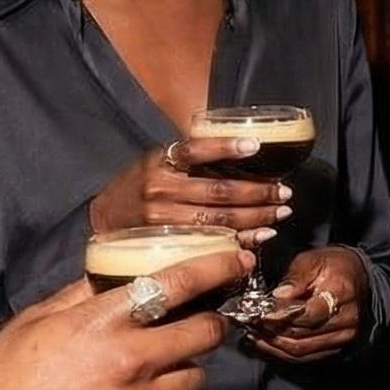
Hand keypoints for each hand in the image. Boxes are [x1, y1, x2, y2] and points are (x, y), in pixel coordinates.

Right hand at [0, 245, 253, 389]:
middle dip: (210, 323)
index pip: (177, 284)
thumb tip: (116, 274)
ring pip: (196, 378)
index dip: (216, 267)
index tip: (237, 262)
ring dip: (187, 367)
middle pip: (206, 334)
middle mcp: (130, 360)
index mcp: (103, 322)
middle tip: (199, 322)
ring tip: (160, 366)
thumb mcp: (39, 317)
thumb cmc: (4, 374)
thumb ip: (84, 293)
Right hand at [89, 136, 291, 243]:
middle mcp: (160, 190)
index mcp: (160, 162)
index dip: (226, 148)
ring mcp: (162, 220)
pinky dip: (239, 240)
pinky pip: (210, 243)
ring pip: (219, 220)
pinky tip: (260, 236)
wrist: (104, 219)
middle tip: (284, 193)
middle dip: (258, 192)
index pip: (196, 150)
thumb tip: (241, 148)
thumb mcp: (158, 160)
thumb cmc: (140, 185)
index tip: (255, 146)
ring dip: (256, 217)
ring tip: (279, 213)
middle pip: (218, 191)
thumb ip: (190, 157)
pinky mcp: (167, 244)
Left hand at [245, 245, 369, 363]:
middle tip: (248, 322)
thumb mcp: (313, 260)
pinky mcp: (335, 348)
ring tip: (253, 333)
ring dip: (272, 344)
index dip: (279, 316)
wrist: (356, 278)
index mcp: (341, 294)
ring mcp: (342, 338)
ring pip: (299, 350)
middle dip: (271, 330)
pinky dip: (281, 352)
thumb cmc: (332, 266)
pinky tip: (265, 342)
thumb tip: (277, 296)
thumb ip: (295, 277)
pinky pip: (303, 356)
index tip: (257, 312)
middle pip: (301, 335)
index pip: (307, 314)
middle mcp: (346, 321)